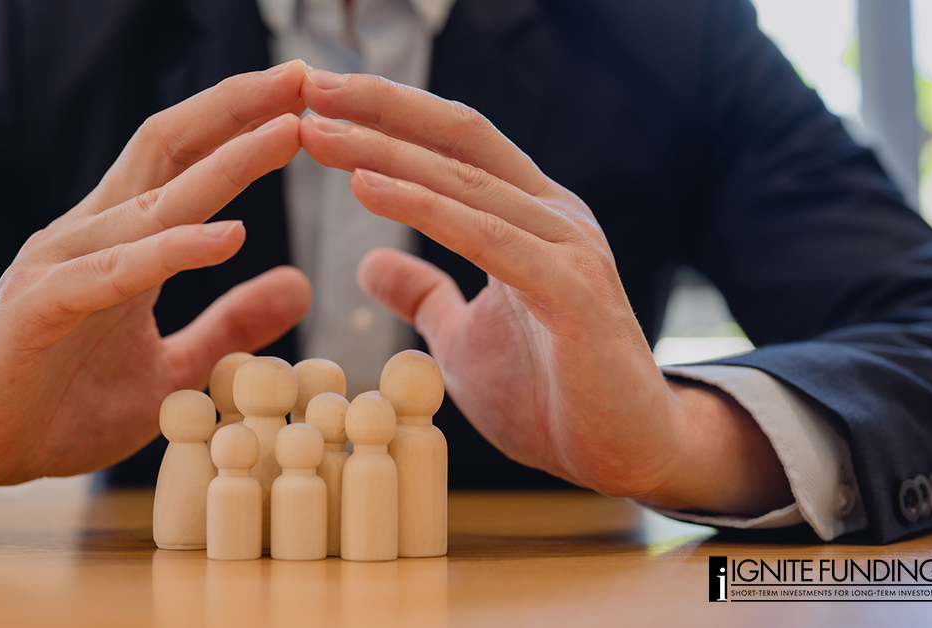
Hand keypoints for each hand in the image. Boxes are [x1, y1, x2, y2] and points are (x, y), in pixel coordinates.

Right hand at [0, 60, 312, 496]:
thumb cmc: (61, 407)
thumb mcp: (172, 370)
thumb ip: (229, 327)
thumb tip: (300, 285)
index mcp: (120, 241)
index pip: (185, 159)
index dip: (244, 123)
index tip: (310, 98)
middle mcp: (89, 235)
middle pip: (168, 147)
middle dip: (239, 108)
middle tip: (306, 77)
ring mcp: (58, 266)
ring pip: (151, 201)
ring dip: (225, 164)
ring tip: (289, 134)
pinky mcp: (36, 309)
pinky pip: (113, 272)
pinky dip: (171, 252)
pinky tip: (228, 237)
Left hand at [299, 70, 789, 514]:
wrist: (625, 457)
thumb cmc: (550, 397)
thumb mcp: (463, 339)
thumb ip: (425, 294)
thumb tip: (370, 264)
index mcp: (531, 218)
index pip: (455, 145)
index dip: (389, 114)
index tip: (317, 97)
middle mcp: (554, 216)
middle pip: (458, 139)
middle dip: (379, 108)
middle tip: (306, 86)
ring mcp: (569, 247)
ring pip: (465, 181)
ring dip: (384, 151)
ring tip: (317, 131)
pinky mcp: (573, 291)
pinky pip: (485, 238)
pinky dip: (422, 208)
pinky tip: (365, 185)